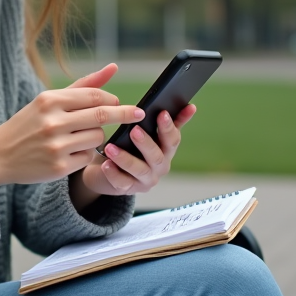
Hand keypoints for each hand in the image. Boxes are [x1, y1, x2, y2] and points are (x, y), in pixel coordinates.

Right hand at [0, 63, 144, 192]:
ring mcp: (56, 145)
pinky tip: (70, 153)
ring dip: (98, 137)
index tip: (123, 104)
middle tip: (138, 114)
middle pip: (102, 115)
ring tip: (80, 137)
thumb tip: (114, 67)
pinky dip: (85, 154)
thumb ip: (84, 85)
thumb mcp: (49, 100)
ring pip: (98, 138)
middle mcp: (53, 121)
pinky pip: (88, 157)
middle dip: (124, 114)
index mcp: (50, 100)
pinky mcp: (59, 167)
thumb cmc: (29, 123)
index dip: (113, 100)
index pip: (94, 96)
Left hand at [73, 104, 196, 202]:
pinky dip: (113, 173)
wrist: (111, 170)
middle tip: (134, 130)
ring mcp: (145, 180)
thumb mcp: (151, 133)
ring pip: (139, 170)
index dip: (169, 127)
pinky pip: (121, 183)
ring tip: (110, 147)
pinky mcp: (128, 189)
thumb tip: (190, 106)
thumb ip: (170, 121)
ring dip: (125, 158)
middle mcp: (159, 167)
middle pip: (156, 156)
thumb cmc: (133, 146)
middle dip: (146, 143)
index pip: (173, 140)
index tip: (162, 113)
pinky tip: (106, 164)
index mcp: (166, 151)